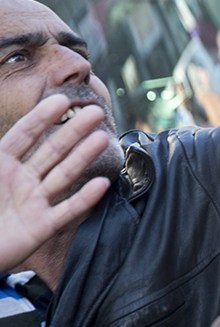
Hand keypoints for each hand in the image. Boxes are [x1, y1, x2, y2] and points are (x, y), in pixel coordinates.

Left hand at [0, 95, 110, 269]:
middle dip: (73, 130)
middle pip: (52, 150)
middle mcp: (22, 180)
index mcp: (2, 165)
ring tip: (102, 139)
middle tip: (94, 112)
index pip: (25, 134)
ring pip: (64, 174)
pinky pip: (67, 210)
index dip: (43, 116)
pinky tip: (101, 184)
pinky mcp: (43, 226)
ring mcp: (35, 202)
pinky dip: (84, 198)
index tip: (62, 100)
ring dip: (83, 156)